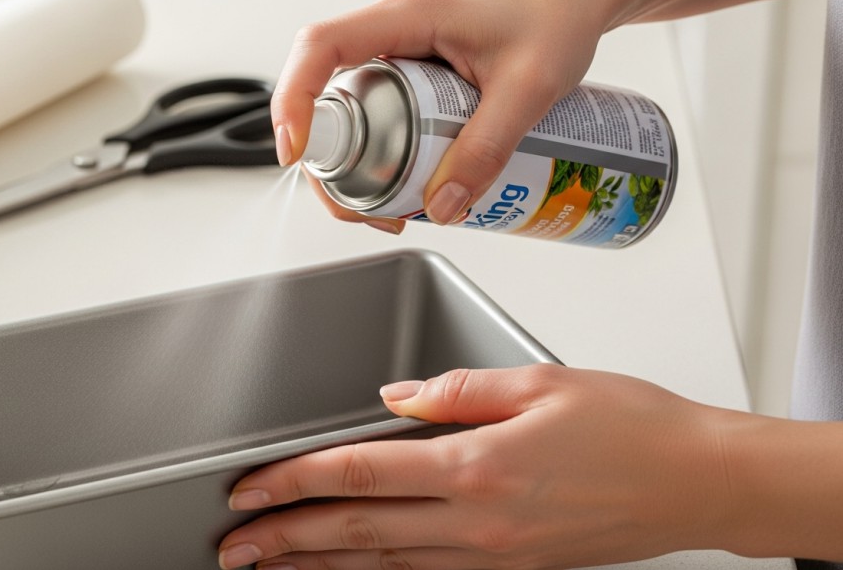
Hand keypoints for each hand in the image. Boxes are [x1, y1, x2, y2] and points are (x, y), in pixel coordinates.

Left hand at [218, 365, 738, 568]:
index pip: (359, 472)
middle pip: (357, 528)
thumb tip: (393, 398)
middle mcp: (477, 520)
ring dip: (321, 563)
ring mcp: (494, 554)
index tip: (251, 489)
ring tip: (273, 567)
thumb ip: (453, 390)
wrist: (698, 483)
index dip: (294, 481)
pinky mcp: (513, 567)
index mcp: (476, 464)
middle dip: (286, 537)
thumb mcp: (539, 382)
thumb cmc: (633, 426)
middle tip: (235, 545)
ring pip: (384, 562)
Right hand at [274, 0, 642, 229]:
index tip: (298, 151)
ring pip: (350, 108)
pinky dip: (382, 149)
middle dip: (330, 159)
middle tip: (362, 207)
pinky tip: (410, 179)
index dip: (295, 99)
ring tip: (392, 204)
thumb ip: (488, 148)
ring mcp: (401, 50)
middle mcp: (393, 30)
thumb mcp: (529, 89)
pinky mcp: (414, 70)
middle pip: (326, 92)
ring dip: (357, 161)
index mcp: (409, 16)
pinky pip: (379, 110)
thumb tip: (444, 203)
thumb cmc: (555, 17)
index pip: (321, 48)